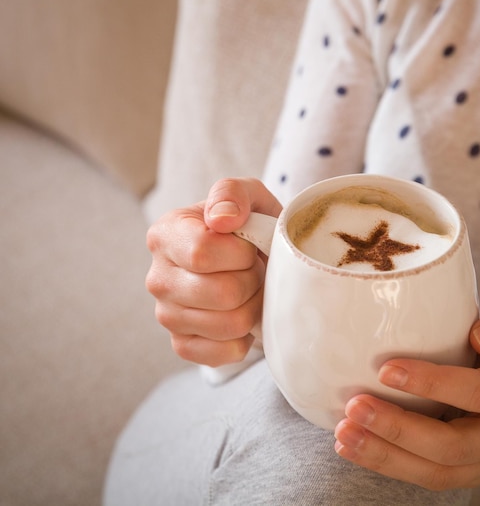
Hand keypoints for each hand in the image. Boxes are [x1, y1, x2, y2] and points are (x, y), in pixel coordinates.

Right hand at [145, 178, 281, 366]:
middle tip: (255, 269)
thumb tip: (222, 219)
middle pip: (222, 293)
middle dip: (253, 280)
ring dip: (254, 306)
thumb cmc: (248, 224)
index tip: (248, 245)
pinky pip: (225, 353)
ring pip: (230, 324)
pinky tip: (242, 312)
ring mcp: (167, 315)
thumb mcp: (247, 195)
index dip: (240, 253)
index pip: (203, 253)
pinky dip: (245, 335)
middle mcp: (158, 277)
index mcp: (165, 234)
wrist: (253, 258)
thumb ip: (232, 194)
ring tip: (251, 288)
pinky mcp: (182, 344)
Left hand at [334, 295, 479, 489]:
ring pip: (435, 471)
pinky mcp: (465, 472)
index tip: (386, 370)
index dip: (433, 384)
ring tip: (344, 432)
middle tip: (355, 406)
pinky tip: (352, 446)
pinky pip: (426, 477)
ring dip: (385, 455)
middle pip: (451, 445)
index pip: (478, 393)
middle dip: (398, 429)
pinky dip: (387, 465)